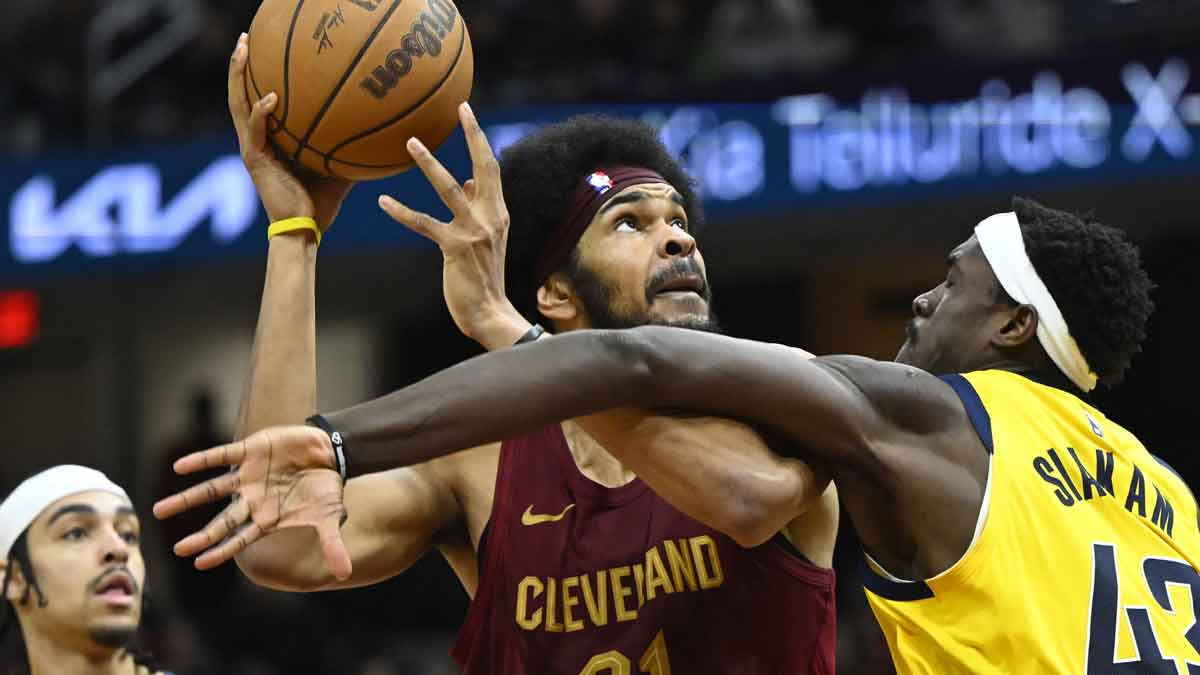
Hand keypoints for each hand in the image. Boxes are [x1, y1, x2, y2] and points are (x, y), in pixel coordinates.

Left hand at [151, 425, 351, 579]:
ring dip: (185, 500)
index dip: (221, 550)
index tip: (198, 563)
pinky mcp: (248, 451)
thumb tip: (344, 574)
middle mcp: (251, 499)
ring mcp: (247, 476)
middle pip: (221, 521)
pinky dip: (201, 461)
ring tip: (158, 511)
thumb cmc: (326, 488)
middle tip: (177, 549)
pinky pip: (220, 456)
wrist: (329, 452)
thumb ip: (332, 543)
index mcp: (267, 517)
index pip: (239, 538)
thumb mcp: (331, 516)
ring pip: (210, 490)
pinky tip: (180, 467)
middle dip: (200, 536)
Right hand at [229, 33, 352, 231]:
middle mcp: (255, 141)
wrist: (305, 230)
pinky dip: (262, 112)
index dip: (256, 76)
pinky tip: (271, 97)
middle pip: (240, 94)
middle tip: (245, 38)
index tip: (263, 49)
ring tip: (243, 49)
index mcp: (269, 141)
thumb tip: (376, 131)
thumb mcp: (338, 168)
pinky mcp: (254, 160)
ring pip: (237, 104)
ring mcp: (251, 149)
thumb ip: (347, 147)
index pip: (256, 101)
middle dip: (240, 65)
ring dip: (239, 76)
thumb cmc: (320, 204)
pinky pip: (255, 130)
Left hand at [378, 103, 527, 348]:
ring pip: (450, 188)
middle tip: (459, 108)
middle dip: (473, 135)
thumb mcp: (487, 239)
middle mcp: (491, 217)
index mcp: (498, 213)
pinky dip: (402, 211)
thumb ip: (478, 208)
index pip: (491, 168)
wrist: (491, 312)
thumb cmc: (484, 277)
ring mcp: (474, 232)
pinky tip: (383, 200)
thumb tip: (468, 181)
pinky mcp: (454, 248)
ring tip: (410, 142)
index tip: (466, 111)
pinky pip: (424, 223)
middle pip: (484, 167)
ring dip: (430, 164)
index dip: (479, 138)